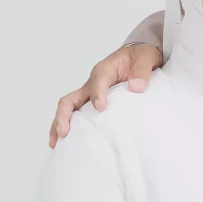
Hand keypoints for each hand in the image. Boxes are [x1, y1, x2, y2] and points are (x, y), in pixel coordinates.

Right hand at [49, 44, 163, 145]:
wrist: (138, 58)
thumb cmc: (140, 57)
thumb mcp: (146, 58)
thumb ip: (142, 71)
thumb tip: (136, 87)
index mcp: (104, 70)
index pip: (97, 82)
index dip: (97, 94)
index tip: (101, 108)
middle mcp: (92, 83)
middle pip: (70, 99)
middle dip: (64, 115)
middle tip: (64, 132)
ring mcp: (89, 95)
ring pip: (68, 110)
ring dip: (59, 125)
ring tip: (56, 143)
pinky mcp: (92, 104)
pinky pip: (77, 116)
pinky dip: (70, 128)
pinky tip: (67, 144)